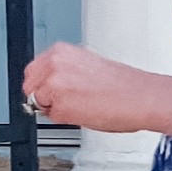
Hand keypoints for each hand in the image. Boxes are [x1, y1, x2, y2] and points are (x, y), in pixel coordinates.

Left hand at [24, 44, 171, 135]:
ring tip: (82, 106)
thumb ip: (64, 72)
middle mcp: (54, 64)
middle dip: (43, 96)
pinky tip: (86, 113)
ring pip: (39, 103)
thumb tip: (52, 86)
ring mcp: (54, 85)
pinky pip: (52, 118)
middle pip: (29, 87)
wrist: (142, 97)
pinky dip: (66, 119)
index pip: (33, 70)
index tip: (53, 91)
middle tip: (67, 102)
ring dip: (56, 109)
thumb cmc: (124, 85)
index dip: (43, 84)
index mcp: (61, 51)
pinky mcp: (59, 106)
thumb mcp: (88, 66)